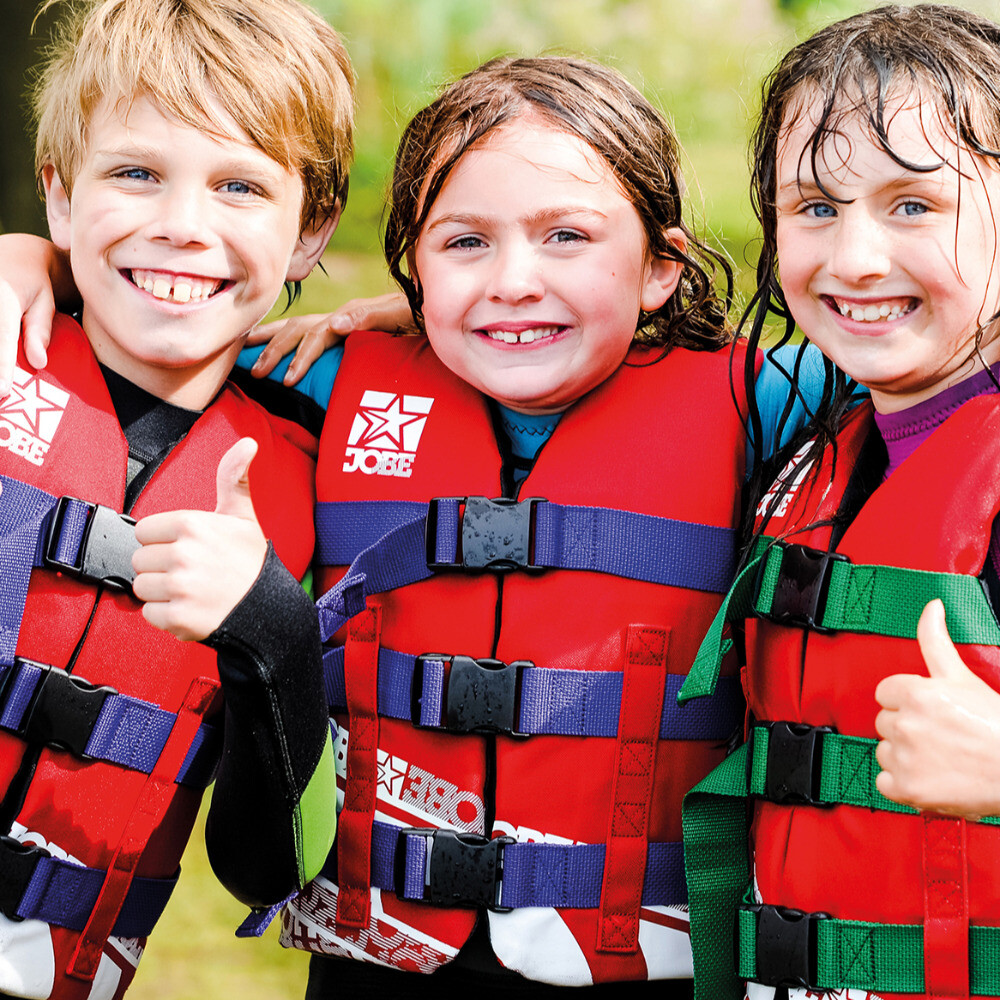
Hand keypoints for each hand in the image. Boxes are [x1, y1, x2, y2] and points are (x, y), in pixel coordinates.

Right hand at [0, 235, 74, 395]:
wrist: (13, 256)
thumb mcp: (44, 303)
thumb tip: (39, 363)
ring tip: (4, 399)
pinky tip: (2, 378)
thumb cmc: (34, 285)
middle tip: (4, 399)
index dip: (2, 367)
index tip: (3, 392)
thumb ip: (40, 331)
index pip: (3, 337)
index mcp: (4, 296)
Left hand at [132, 438, 267, 640]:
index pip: (144, 531)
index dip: (163, 541)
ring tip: (190, 590)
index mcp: (192, 524)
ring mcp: (179, 587)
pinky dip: (166, 616)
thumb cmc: (251, 562)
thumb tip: (247, 443)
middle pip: (139, 559)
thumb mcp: (243, 515)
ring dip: (161, 592)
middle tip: (191, 571)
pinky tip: (190, 607)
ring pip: (141, 587)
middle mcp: (183, 554)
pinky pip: (149, 613)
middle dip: (160, 567)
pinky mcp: (178, 617)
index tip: (187, 548)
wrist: (269, 608)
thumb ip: (233, 477)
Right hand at [246, 291, 413, 383]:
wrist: (435, 307)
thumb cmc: (422, 314)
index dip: (299, 357)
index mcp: (351, 315)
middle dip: (274, 350)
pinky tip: (273, 348)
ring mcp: (341, 320)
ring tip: (246, 354)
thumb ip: (372, 317)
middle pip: (297, 329)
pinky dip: (284, 337)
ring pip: (296, 326)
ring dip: (271, 340)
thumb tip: (336, 322)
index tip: (287, 381)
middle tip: (254, 374)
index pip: (315, 335)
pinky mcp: (344, 328)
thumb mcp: (403, 315)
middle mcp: (342, 315)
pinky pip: (306, 331)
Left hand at [874, 599, 999, 818]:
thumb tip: (931, 605)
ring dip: (904, 756)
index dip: (907, 702)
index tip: (929, 711)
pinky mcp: (906, 789)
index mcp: (916, 692)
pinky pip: (884, 782)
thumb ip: (936, 639)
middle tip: (940, 735)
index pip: (885, 693)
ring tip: (939, 757)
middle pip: (884, 722)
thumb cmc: (995, 725)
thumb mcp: (962, 677)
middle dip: (907, 727)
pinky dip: (902, 784)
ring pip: (884, 751)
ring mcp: (905, 758)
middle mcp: (906, 723)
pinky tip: (929, 777)